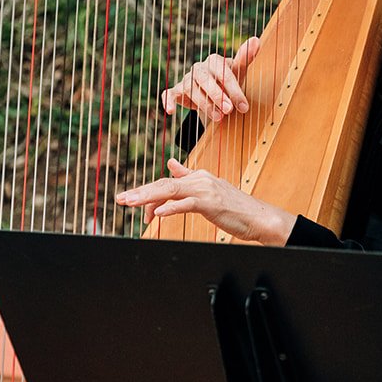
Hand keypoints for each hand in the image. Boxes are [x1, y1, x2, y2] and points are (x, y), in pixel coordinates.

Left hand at [116, 158, 293, 245]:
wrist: (261, 218)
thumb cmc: (236, 208)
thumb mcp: (209, 190)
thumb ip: (188, 176)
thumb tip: (171, 163)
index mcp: (198, 177)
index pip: (166, 183)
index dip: (147, 194)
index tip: (131, 202)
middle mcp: (200, 179)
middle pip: (163, 184)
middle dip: (140, 193)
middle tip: (121, 200)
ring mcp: (205, 190)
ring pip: (170, 191)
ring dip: (147, 198)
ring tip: (130, 204)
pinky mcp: (211, 203)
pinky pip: (186, 204)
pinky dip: (170, 208)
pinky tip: (156, 213)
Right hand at [161, 36, 261, 126]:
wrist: (215, 92)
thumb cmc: (228, 81)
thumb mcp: (238, 72)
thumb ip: (245, 58)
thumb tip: (256, 40)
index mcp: (214, 61)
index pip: (224, 73)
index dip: (234, 90)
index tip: (244, 106)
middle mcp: (199, 68)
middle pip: (205, 79)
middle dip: (217, 95)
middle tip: (229, 110)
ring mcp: (186, 80)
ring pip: (191, 90)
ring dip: (204, 104)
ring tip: (218, 118)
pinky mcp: (176, 91)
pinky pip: (169, 94)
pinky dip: (168, 101)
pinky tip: (170, 111)